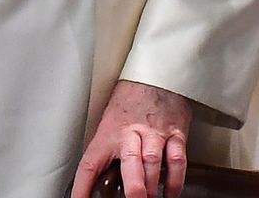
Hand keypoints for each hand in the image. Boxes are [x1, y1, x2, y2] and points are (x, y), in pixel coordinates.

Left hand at [72, 80, 191, 197]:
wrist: (156, 72)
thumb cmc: (131, 99)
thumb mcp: (110, 120)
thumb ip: (108, 148)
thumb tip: (98, 177)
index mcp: (108, 133)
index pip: (90, 164)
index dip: (82, 188)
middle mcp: (131, 134)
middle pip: (130, 162)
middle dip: (133, 187)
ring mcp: (154, 134)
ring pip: (153, 163)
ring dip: (152, 186)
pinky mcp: (175, 133)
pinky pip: (177, 160)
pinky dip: (175, 180)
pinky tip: (171, 193)